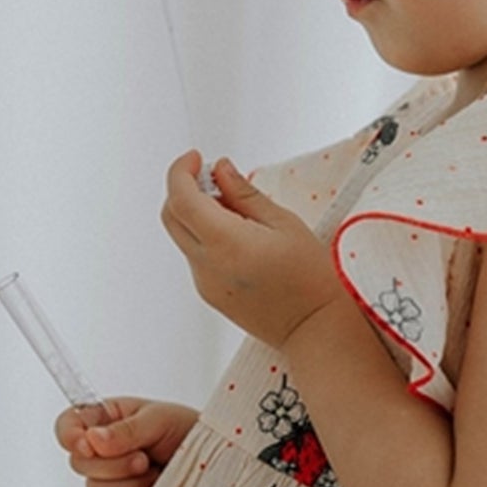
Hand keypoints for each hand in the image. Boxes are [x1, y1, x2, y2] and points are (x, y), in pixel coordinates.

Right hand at [55, 395, 199, 486]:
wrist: (215, 461)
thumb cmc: (188, 430)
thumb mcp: (159, 420)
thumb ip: (126, 430)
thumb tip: (93, 439)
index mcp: (106, 420)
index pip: (68, 425)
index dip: (69, 436)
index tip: (87, 445)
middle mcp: (103, 449)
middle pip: (78, 464)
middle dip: (113, 464)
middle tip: (144, 458)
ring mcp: (112, 479)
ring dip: (129, 484)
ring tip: (155, 472)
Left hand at [160, 150, 345, 348]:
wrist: (315, 328)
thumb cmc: (310, 278)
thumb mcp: (284, 223)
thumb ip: (244, 193)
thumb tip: (220, 170)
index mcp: (225, 242)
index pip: (181, 198)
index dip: (181, 171)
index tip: (195, 158)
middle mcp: (207, 265)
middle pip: (171, 216)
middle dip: (183, 189)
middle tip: (212, 178)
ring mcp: (204, 283)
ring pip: (183, 236)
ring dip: (196, 214)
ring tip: (237, 211)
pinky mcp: (209, 295)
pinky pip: (196, 256)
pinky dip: (206, 236)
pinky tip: (239, 237)